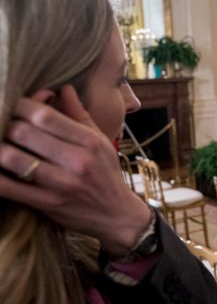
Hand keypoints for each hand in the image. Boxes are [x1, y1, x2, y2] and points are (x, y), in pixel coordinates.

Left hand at [0, 87, 150, 253]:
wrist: (117, 215)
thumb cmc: (107, 174)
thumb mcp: (101, 142)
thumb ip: (79, 115)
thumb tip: (63, 88)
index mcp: (89, 142)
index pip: (45, 115)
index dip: (22, 106)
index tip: (16, 106)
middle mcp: (76, 161)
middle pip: (24, 133)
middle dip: (6, 125)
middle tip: (5, 126)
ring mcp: (60, 184)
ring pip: (12, 158)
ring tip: (2, 144)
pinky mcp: (47, 204)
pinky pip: (8, 188)